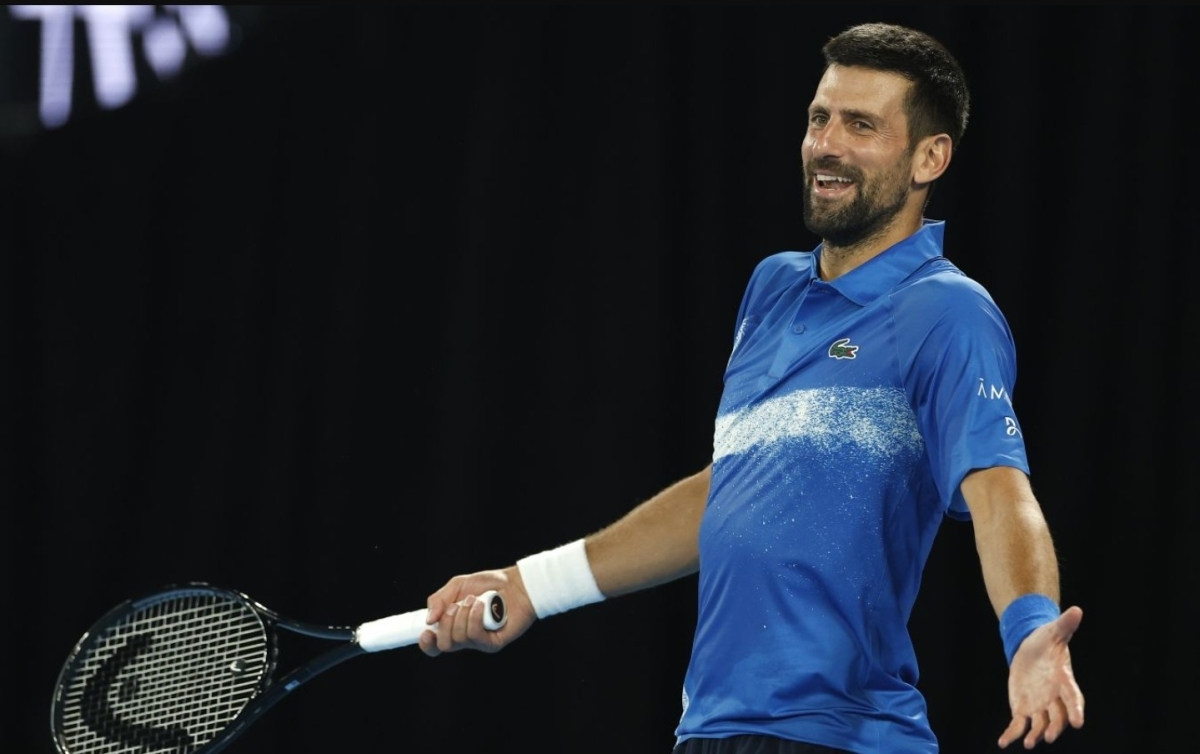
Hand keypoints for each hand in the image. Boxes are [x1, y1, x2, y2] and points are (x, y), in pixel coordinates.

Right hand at [419, 566, 536, 656]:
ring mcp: (479, 642)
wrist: (515, 583)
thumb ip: (439, 600)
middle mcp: (465, 637)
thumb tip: (429, 620)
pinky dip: (474, 618)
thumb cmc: (488, 584)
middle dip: (446, 623)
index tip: (426, 631)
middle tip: (456, 605)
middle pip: (444, 645)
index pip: (435, 645)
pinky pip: (475, 636)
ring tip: (474, 600)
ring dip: (463, 615)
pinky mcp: (493, 643)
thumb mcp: (458, 586)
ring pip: (459, 639)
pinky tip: (481, 605)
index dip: (427, 643)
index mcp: (453, 626)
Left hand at [998, 606, 1084, 748]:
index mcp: (1064, 681)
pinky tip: (1003, 742)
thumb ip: (1065, 625)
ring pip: (1040, 724)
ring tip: (1029, 743)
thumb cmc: (1046, 641)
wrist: (1031, 649)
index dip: (1076, 710)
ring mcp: (1040, 706)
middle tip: (1048, 737)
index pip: (1073, 698)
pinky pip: (1018, 724)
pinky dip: (1012, 734)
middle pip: (1058, 717)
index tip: (1078, 723)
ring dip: (1035, 734)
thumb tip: (1076, 610)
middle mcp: (1054, 698)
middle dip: (1054, 728)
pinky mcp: (1023, 708)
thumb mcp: (1053, 632)